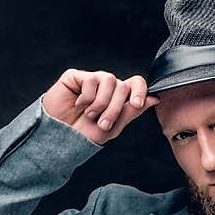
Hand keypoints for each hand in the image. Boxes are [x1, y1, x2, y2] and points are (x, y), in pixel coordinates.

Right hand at [41, 69, 160, 144]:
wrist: (60, 137)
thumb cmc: (84, 134)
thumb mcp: (112, 127)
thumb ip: (131, 112)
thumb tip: (154, 98)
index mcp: (119, 98)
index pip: (136, 83)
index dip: (140, 90)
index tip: (137, 103)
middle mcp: (107, 87)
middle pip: (123, 86)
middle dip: (115, 108)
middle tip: (103, 124)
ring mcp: (92, 80)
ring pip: (110, 80)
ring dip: (101, 103)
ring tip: (90, 116)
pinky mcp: (75, 76)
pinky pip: (90, 80)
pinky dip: (86, 97)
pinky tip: (78, 105)